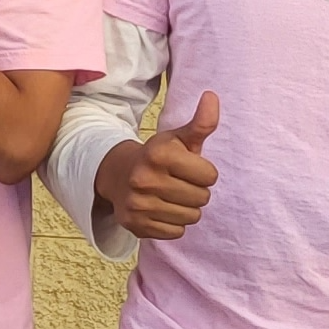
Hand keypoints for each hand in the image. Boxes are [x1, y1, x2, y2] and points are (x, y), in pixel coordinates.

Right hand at [98, 92, 219, 240]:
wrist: (117, 176)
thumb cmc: (158, 157)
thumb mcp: (178, 138)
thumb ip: (201, 122)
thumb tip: (212, 96)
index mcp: (158, 155)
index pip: (210, 176)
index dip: (204, 172)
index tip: (188, 168)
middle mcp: (144, 179)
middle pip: (202, 198)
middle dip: (196, 191)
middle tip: (179, 183)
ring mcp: (138, 204)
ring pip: (191, 217)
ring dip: (186, 208)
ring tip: (171, 197)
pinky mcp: (135, 225)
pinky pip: (176, 232)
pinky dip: (173, 224)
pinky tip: (161, 210)